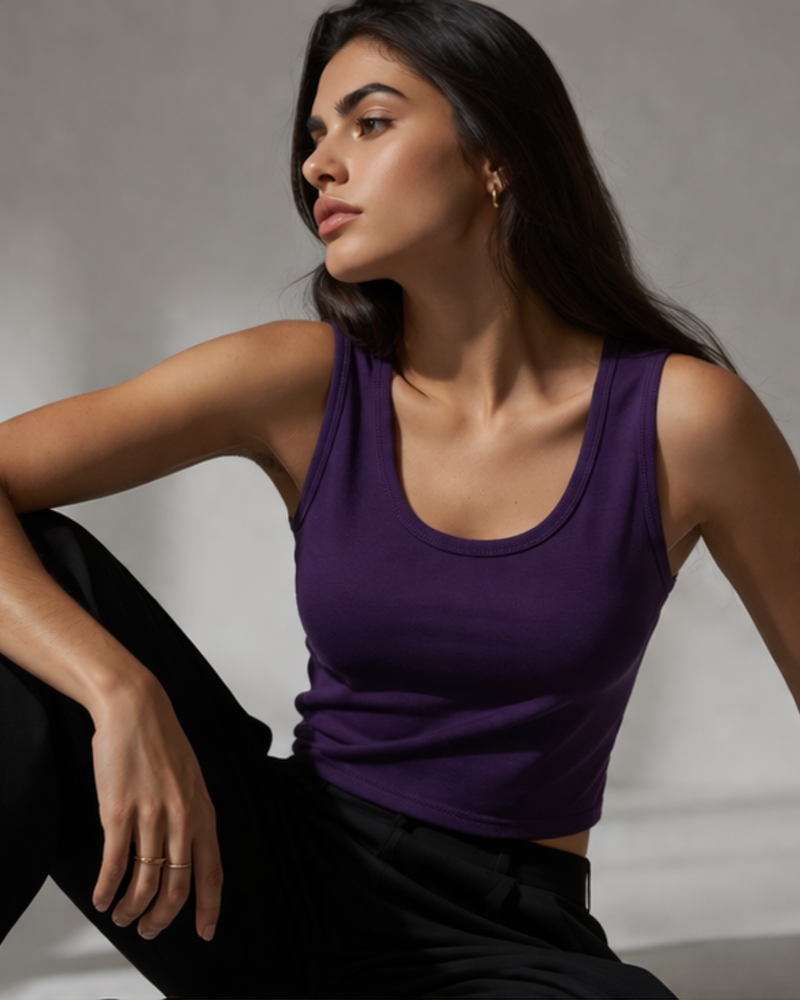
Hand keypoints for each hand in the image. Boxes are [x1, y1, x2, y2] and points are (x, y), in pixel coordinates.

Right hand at [89, 676, 221, 940]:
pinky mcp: (119, 812)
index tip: (206, 931)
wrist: (136, 709)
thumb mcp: (191, 780)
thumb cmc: (162, 741)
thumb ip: (192, 814)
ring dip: (132, 908)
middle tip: (150, 929)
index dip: (209, 906)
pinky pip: (115, 864)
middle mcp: (182, 818)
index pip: (212, 870)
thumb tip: (187, 851)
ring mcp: (151, 816)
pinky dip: (107, 889)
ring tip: (122, 916)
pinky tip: (101, 898)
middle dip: (163, 917)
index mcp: (203, 811)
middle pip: (177, 887)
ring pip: (145, 883)